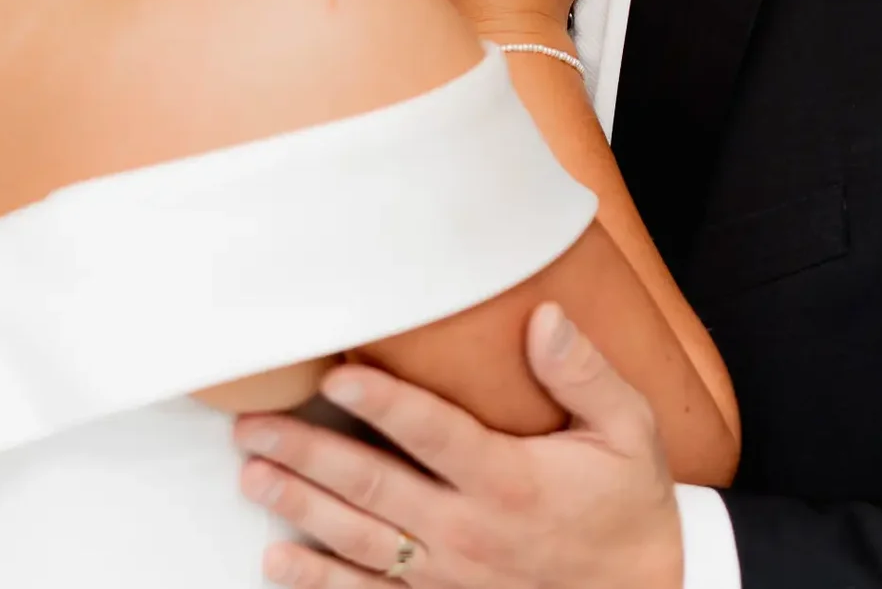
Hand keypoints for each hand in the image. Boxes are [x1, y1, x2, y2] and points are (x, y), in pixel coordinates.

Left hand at [236, 304, 685, 588]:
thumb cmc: (628, 502)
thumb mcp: (629, 431)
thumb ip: (585, 373)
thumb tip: (545, 318)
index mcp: (511, 481)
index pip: (434, 434)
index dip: (383, 403)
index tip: (337, 375)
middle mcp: (470, 531)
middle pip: (374, 486)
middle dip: (307, 453)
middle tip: (254, 425)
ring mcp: (449, 574)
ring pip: (359, 539)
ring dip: (299, 506)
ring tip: (252, 474)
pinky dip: (318, 580)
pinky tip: (276, 559)